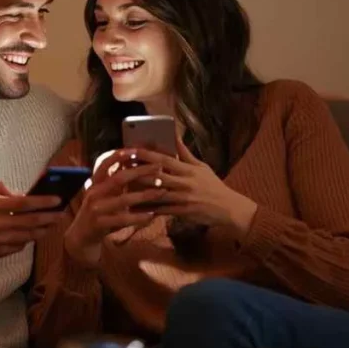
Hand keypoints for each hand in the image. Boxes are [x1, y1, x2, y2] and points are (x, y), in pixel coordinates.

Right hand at [0, 182, 63, 262]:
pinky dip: (28, 240)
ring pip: (29, 236)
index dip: (43, 201)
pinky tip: (33, 235)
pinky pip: (19, 247)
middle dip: (49, 217)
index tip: (57, 199)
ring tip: (51, 224)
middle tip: (61, 213)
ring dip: (43, 230)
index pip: (25, 203)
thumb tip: (18, 193)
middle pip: (31, 221)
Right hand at [64, 150, 165, 266]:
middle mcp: (94, 193)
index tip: (137, 149)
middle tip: (158, 167)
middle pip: (118, 178)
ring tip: (162, 191)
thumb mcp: (102, 195)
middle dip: (140, 171)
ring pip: (124, 199)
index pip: (105, 164)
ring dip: (145, 195)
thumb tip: (133, 165)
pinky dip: (139, 217)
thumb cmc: (97, 212)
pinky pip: (123, 219)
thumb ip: (114, 183)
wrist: (81, 236)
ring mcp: (96, 209)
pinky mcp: (100, 224)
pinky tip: (152, 215)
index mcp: (95, 184)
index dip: (119, 156)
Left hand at [133, 135, 257, 235]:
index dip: (147, 154)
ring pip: (156, 193)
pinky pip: (161, 210)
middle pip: (157, 175)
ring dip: (139, 189)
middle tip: (121, 166)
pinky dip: (147, 209)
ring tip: (122, 186)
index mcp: (188, 170)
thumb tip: (175, 135)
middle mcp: (184, 183)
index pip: (164, 159)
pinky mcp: (181, 212)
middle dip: (138, 170)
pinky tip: (134, 207)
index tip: (132, 149)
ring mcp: (182, 198)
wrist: (228, 208)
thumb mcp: (201, 167)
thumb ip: (185, 153)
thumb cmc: (212, 185)